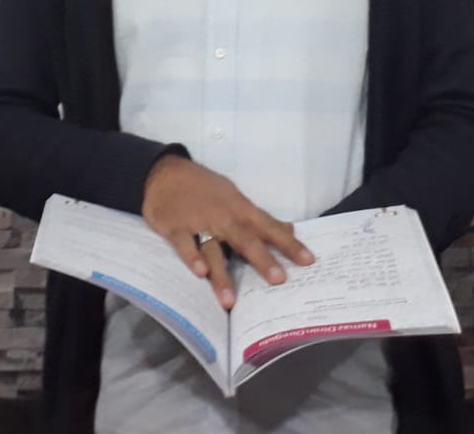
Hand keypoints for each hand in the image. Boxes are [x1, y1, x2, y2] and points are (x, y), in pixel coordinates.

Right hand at [141, 155, 313, 309]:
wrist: (164, 172)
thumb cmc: (204, 188)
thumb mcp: (234, 197)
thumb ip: (258, 218)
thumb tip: (289, 229)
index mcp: (239, 208)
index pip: (268, 226)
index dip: (288, 243)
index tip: (308, 260)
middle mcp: (222, 215)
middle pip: (245, 238)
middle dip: (262, 259)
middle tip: (279, 280)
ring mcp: (198, 221)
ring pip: (213, 248)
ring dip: (222, 274)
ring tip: (231, 301)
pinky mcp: (175, 226)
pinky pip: (183, 244)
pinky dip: (191, 257)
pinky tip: (200, 273)